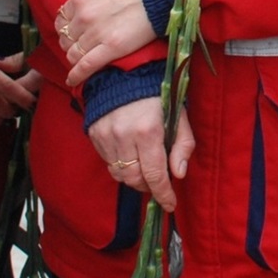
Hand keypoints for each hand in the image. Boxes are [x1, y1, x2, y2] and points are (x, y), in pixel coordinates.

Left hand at [51, 0, 156, 87]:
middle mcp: (84, 17)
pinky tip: (73, 80)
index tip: (73, 28)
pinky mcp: (112, 48)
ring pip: (73, 53)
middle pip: (65, 37)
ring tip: (81, 58)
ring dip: (74, 57)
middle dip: (70, 41)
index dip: (66, 25)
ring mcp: (97, 34)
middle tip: (79, 43)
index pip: (60, 19)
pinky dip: (77, 75)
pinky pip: (86, 66)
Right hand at [88, 97, 194, 211]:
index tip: (170, 205)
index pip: (154, 174)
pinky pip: (108, 162)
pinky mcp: (95, 135)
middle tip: (158, 183)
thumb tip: (178, 174)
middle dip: (148, 186)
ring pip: (119, 174)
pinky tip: (130, 157)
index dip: (163, 193)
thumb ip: (183, 144)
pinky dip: (120, 166)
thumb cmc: (158, 94)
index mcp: (148, 131)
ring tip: (145, 170)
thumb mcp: (179, 115)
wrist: (124, 73)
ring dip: (134, 178)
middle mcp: (124, 136)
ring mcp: (106, 136)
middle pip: (134, 179)